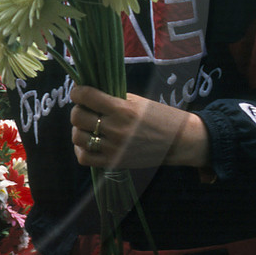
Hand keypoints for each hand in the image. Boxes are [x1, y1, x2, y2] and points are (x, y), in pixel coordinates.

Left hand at [69, 86, 209, 171]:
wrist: (178, 142)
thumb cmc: (159, 117)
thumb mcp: (137, 101)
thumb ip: (111, 97)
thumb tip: (86, 92)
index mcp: (123, 110)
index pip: (87, 96)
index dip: (77, 91)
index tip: (79, 91)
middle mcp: (116, 129)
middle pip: (77, 117)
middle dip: (78, 109)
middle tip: (86, 108)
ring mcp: (114, 148)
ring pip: (77, 136)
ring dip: (79, 128)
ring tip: (88, 125)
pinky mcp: (114, 163)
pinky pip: (84, 158)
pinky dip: (81, 148)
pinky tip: (88, 141)